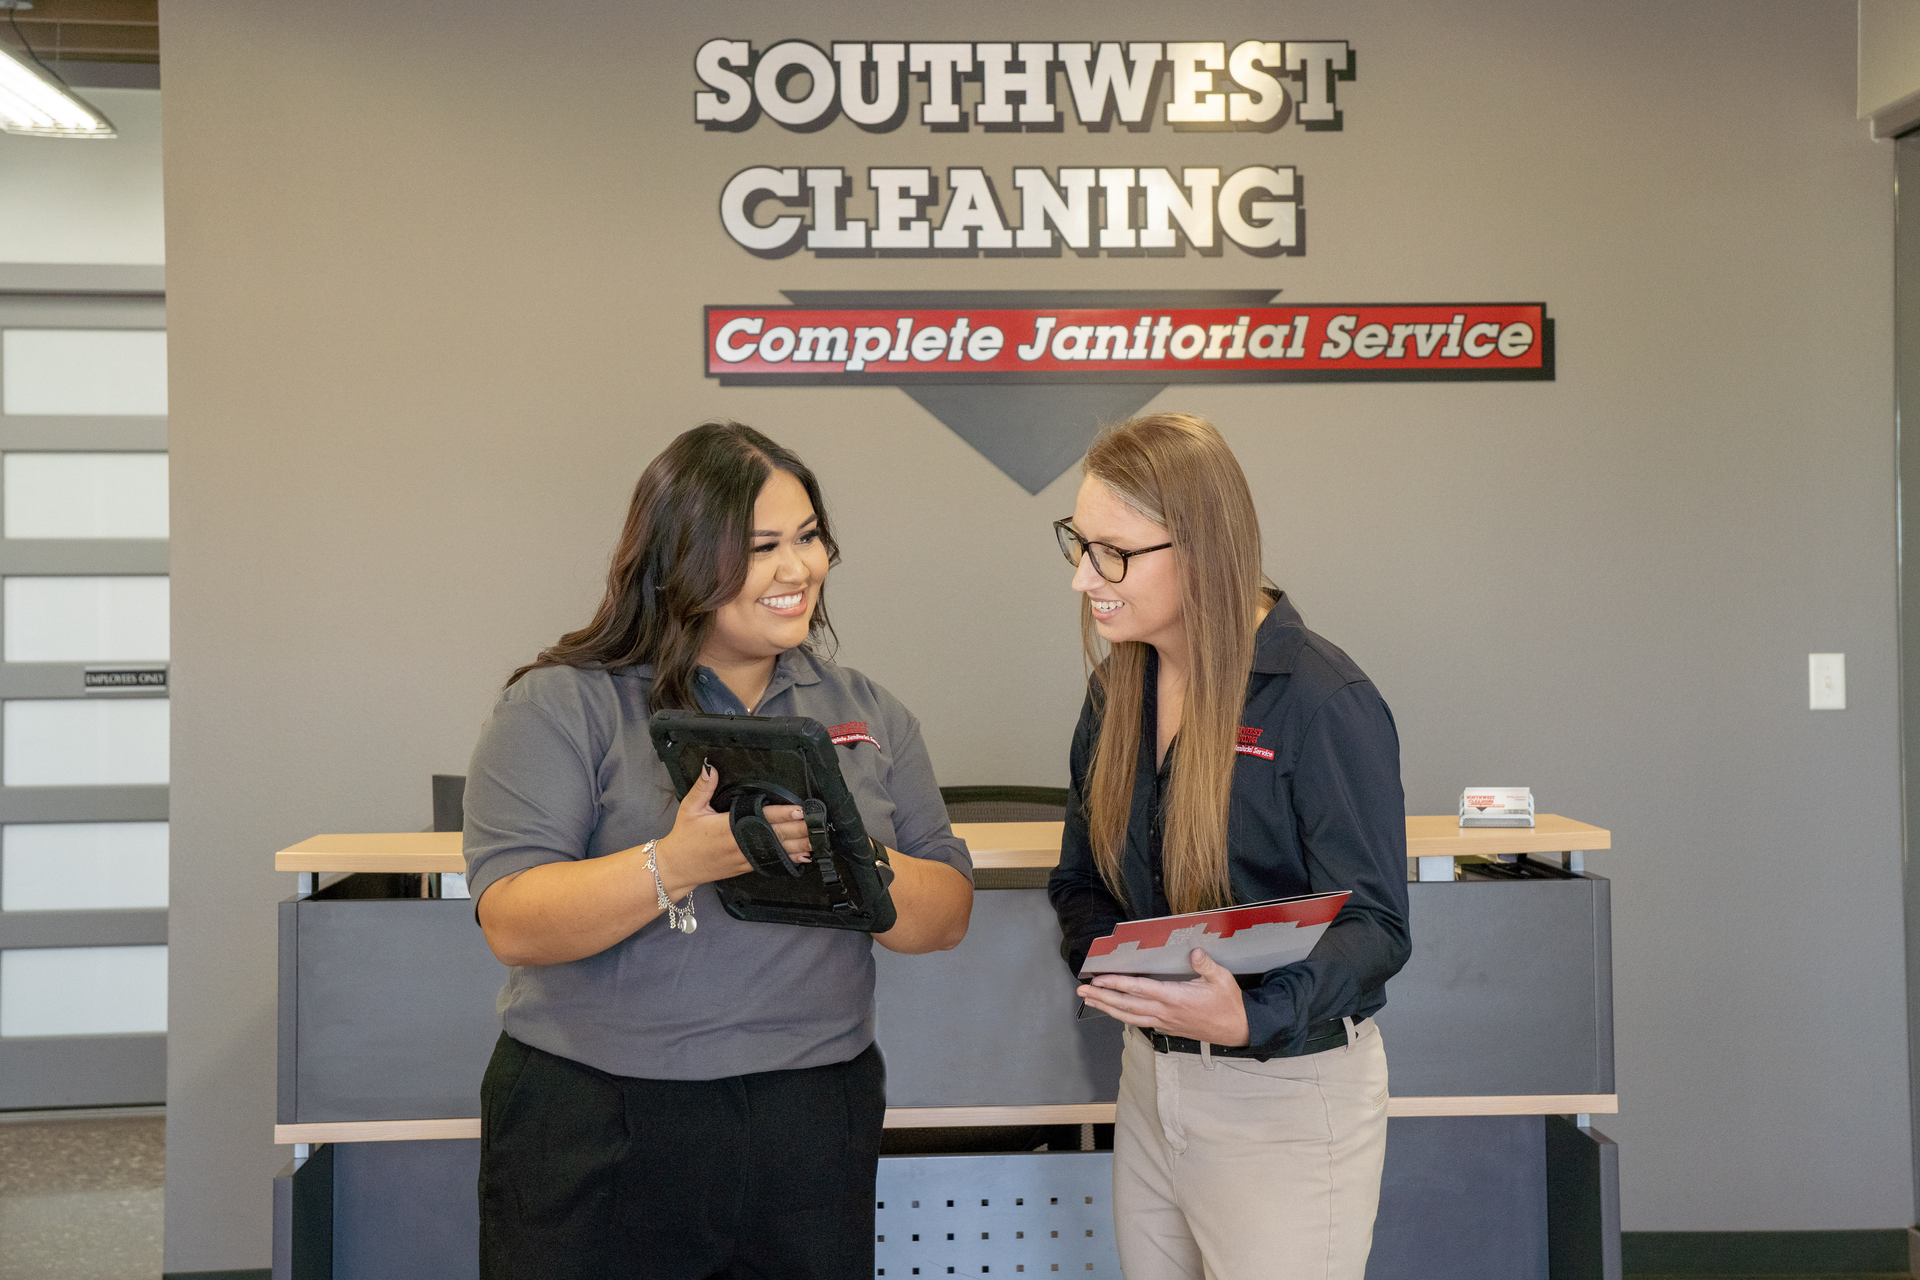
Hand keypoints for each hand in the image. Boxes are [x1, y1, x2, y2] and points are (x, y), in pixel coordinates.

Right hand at [648, 764, 812, 897]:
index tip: (799, 809)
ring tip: (817, 840)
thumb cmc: (684, 837)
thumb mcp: (689, 808)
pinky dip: (788, 858)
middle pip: (776, 835)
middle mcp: (740, 844)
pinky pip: (770, 861)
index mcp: (728, 827)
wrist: (677, 867)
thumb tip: (710, 766)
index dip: (783, 814)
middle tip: (818, 823)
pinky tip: (803, 856)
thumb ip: (703, 787)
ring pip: (777, 851)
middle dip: (799, 830)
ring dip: (798, 845)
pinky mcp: (745, 867)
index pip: (762, 818)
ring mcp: (744, 858)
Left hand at [1078, 949, 1250, 1045]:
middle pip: (1127, 1005)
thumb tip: (1194, 952)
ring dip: (1108, 1008)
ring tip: (1090, 1001)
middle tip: (1082, 992)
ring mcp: (1165, 1022)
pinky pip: (1140, 1022)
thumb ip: (1206, 965)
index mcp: (1174, 997)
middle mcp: (1165, 1012)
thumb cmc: (1229, 1004)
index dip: (1117, 984)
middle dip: (1102, 998)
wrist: (1238, 1030)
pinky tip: (1115, 1011)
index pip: (1139, 989)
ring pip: (1130, 1017)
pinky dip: (1124, 1017)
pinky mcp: (1168, 1028)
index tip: (1099, 979)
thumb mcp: (1222, 979)